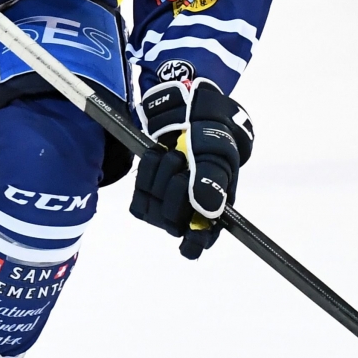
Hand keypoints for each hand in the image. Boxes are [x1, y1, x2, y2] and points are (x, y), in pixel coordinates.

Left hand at [128, 79, 254, 257]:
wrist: (186, 114)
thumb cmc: (210, 137)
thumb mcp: (217, 155)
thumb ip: (211, 183)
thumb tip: (205, 211)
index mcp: (212, 212)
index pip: (199, 242)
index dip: (194, 243)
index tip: (191, 237)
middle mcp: (187, 214)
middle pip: (173, 222)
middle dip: (178, 188)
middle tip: (186, 162)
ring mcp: (163, 206)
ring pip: (155, 206)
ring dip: (163, 173)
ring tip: (175, 153)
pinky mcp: (144, 193)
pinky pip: (140, 191)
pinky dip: (148, 169)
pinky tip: (158, 155)